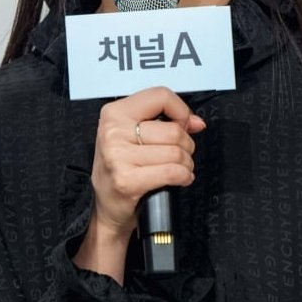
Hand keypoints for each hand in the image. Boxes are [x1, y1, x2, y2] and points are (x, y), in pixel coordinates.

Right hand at [89, 86, 205, 239]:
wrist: (105, 205)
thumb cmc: (121, 167)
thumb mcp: (132, 135)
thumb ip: (164, 121)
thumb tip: (195, 121)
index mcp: (114, 114)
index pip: (160, 96)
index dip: (180, 111)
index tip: (183, 123)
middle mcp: (113, 132)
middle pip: (173, 130)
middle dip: (186, 145)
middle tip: (179, 154)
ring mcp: (118, 157)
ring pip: (176, 152)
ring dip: (186, 163)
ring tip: (179, 168)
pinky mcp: (127, 180)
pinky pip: (172, 172)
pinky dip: (184, 176)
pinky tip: (180, 178)